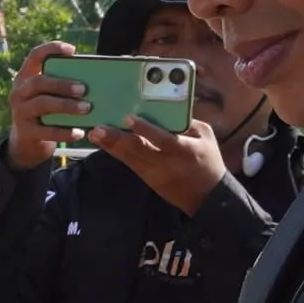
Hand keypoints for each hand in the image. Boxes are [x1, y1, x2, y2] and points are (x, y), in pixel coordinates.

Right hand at [2, 41, 85, 169]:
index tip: (72, 50)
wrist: (29, 142)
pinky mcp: (26, 132)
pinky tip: (80, 132)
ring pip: (42, 104)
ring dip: (66, 105)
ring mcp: (20, 112)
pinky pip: (46, 131)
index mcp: (26, 77)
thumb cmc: (47, 111)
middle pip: (39, 82)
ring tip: (86, 108)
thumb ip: (63, 83)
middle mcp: (20, 92)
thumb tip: (96, 77)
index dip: (51, 49)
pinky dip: (65, 132)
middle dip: (62, 84)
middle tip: (84, 89)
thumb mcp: (49, 94)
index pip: (34, 56)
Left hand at [98, 112, 231, 214]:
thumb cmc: (209, 161)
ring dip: (111, 146)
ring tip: (94, 135)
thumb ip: (187, 122)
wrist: (207, 196)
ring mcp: (155, 173)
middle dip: (117, 139)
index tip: (128, 118)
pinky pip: (130, 164)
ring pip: (130, 159)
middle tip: (97, 129)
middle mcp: (167, 162)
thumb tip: (168, 106)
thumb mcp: (206, 137)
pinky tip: (104, 144)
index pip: (163, 139)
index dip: (145, 129)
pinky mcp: (148, 179)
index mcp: (185, 149)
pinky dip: (117, 153)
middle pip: (139, 150)